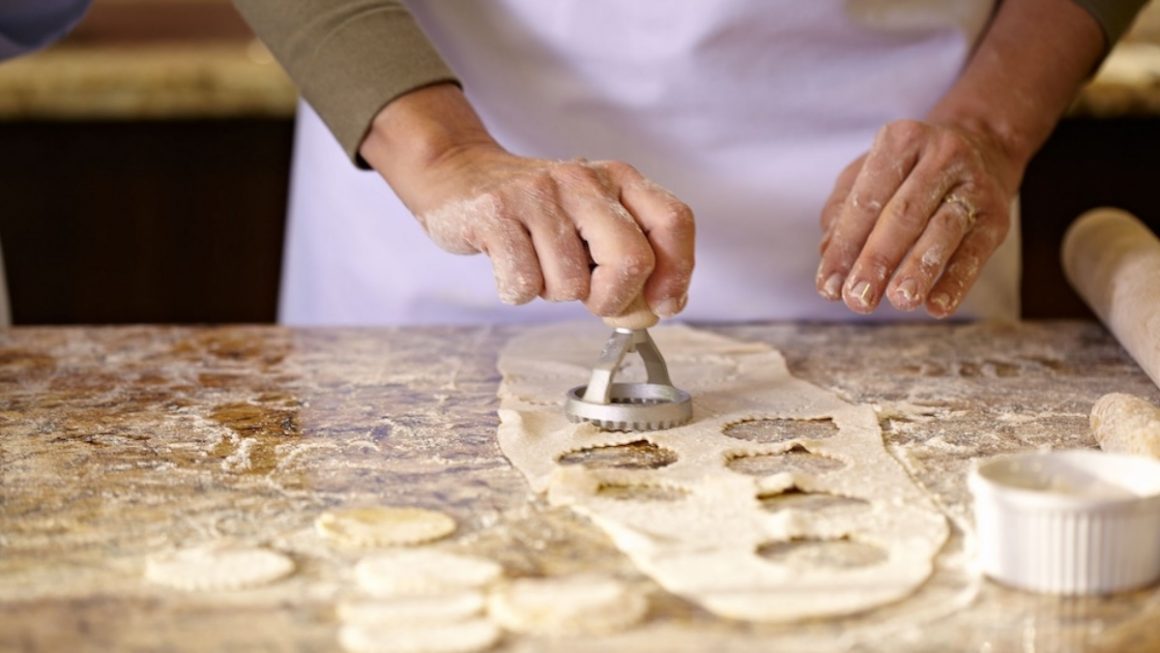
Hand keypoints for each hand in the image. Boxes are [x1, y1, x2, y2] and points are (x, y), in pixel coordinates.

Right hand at [414, 148, 694, 316]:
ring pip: (571, 284)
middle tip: (594, 302)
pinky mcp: (495, 213)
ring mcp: (538, 193)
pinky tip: (508, 264)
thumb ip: (627, 262)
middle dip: (614, 299)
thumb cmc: (536, 212)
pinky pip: (523, 285)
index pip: (673, 221)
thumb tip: (649, 313)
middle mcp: (583, 179)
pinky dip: (517, 291)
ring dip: (554, 293)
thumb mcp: (590, 223)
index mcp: (618, 178)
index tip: (663, 304)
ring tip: (537, 263)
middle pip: (631, 260)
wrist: (460, 176)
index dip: (676, 272)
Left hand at [815, 119, 1018, 317]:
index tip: (827, 287)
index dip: (845, 244)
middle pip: (903, 214)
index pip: (867, 199)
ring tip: (900, 301)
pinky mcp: (997, 216)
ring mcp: (974, 184)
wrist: (983, 149)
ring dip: (919, 269)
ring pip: (943, 230)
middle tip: (857, 299)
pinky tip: (936, 306)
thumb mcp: (869, 174)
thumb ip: (843, 210)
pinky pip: (975, 252)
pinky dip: (957, 281)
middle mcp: (941, 155)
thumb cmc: (908, 171)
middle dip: (877, 260)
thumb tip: (828, 253)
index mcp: (900, 140)